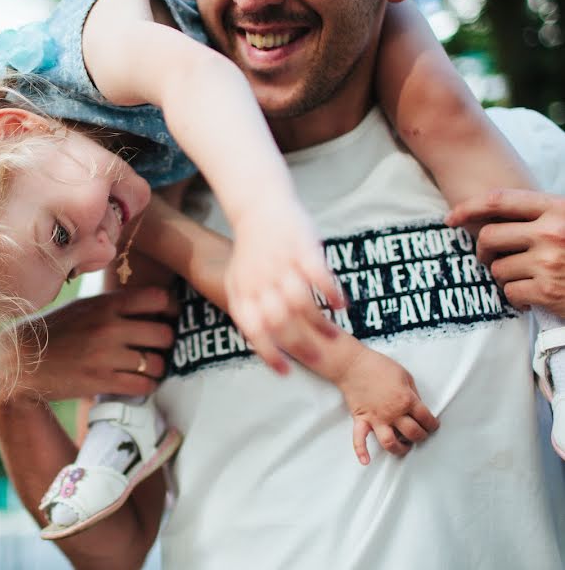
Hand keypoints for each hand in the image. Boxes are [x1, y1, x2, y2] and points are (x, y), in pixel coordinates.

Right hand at [0, 287, 176, 404]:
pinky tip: (138, 382)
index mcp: (105, 304)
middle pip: (164, 334)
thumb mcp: (83, 307)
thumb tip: (150, 302)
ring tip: (149, 368)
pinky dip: (146, 386)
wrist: (21, 360)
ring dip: (157, 368)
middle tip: (159, 347)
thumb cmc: (56, 331)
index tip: (168, 317)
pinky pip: (142, 386)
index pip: (158, 298)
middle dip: (166, 343)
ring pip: (156, 364)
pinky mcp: (100, 381)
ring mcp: (105, 356)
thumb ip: (114, 304)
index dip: (170, 309)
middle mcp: (108, 327)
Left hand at [226, 203, 345, 373]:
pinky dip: (331, 293)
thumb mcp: (237, 281)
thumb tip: (256, 341)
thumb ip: (245, 309)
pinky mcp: (302, 249)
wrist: (259, 208)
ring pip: (301, 303)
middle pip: (280, 322)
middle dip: (301, 345)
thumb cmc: (251, 252)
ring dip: (319, 323)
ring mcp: (282, 264)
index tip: (285, 371)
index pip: (253, 330)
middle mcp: (261, 280)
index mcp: (244, 291)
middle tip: (320, 359)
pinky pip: (319, 276)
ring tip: (333, 336)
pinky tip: (341, 306)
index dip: (268, 353)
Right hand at [335, 348, 439, 464]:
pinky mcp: (361, 419)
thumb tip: (417, 407)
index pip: (426, 418)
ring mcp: (376, 418)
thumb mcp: (405, 375)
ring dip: (400, 448)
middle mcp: (393, 413)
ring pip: (390, 442)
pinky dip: (361, 452)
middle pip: (413, 433)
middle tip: (421, 434)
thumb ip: (413, 394)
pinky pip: (359, 439)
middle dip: (421, 436)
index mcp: (406, 400)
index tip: (432, 425)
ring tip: (404, 446)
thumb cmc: (379, 366)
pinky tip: (365, 461)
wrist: (353, 364)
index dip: (432, 424)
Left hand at [446, 189, 564, 317]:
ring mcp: (548, 262)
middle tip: (491, 259)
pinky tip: (534, 298)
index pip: (500, 200)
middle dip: (484, 252)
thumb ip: (542, 215)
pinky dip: (517, 298)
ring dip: (505, 278)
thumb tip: (491, 213)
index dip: (469, 207)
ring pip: (497, 269)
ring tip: (526, 279)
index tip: (451, 218)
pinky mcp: (547, 291)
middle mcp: (551, 232)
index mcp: (558, 209)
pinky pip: (510, 292)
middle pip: (489, 237)